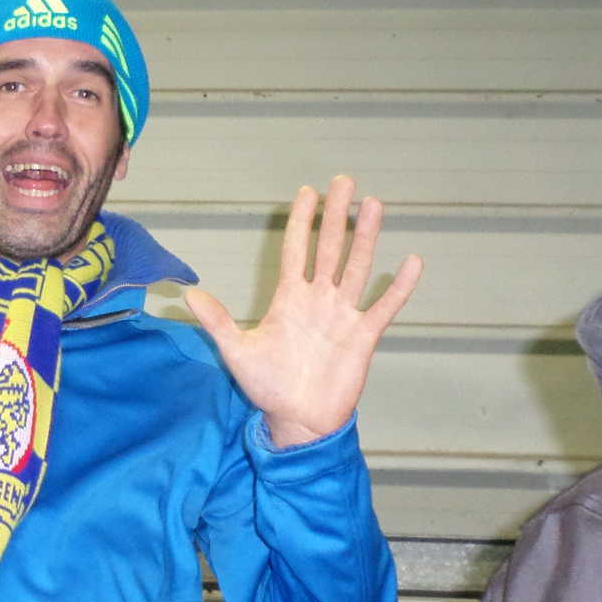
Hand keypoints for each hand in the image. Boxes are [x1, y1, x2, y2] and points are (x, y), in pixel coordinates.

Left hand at [183, 175, 421, 447]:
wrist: (297, 420)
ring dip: (366, 237)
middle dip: (336, 216)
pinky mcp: (363, 336)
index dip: (301, 222)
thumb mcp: (237, 352)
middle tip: (343, 181)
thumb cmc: (268, 386)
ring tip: (374, 205)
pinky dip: (399, 287)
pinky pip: (384, 307)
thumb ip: (218, 322)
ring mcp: (343, 315)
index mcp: (289, 298)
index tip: (306, 191)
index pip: (296, 250)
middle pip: (330, 249)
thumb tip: (189, 294)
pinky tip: (412, 261)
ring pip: (357, 268)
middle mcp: (318, 299)